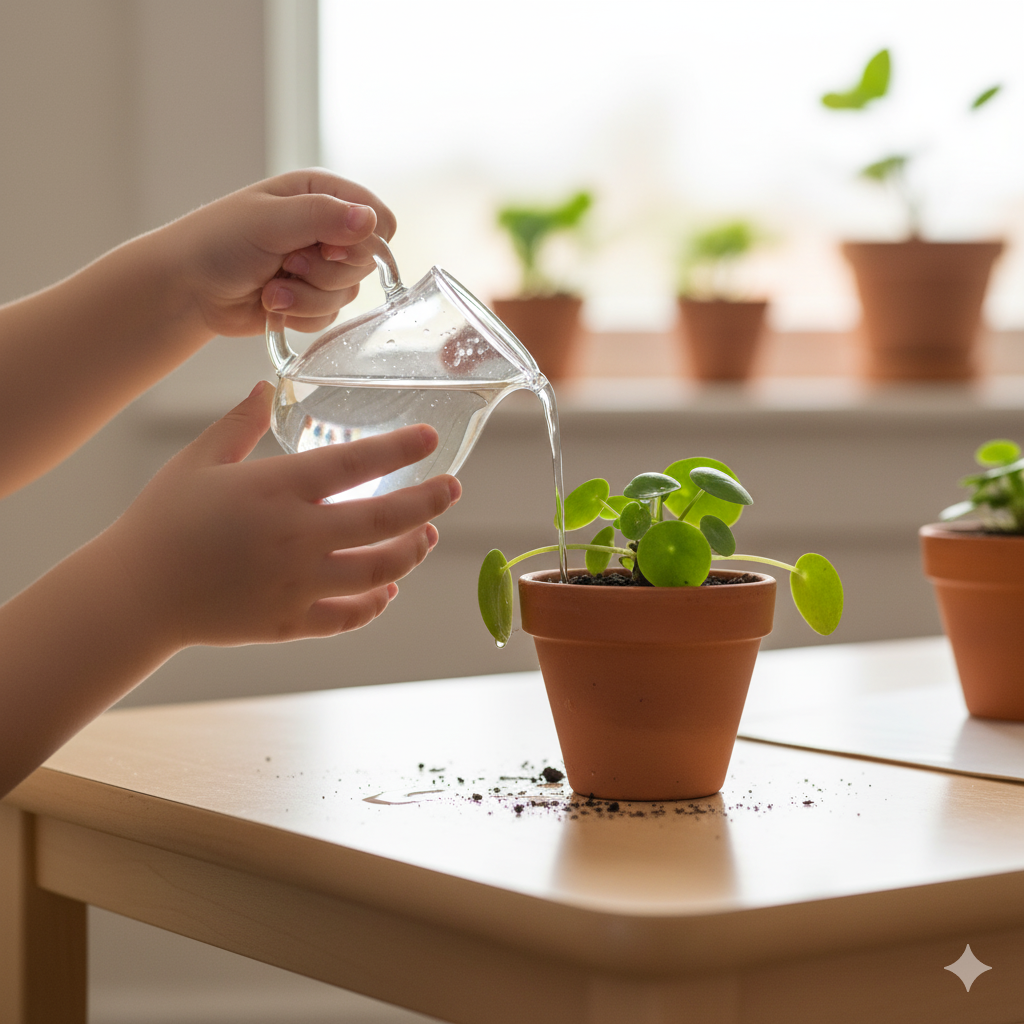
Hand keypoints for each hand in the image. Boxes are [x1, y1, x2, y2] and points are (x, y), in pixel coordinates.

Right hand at [103, 381, 459, 646]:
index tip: (429, 438)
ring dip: (412, 553)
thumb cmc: (164, 520)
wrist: (135, 592)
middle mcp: (296, 536)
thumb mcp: (199, 461)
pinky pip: (349, 616)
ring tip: (427, 536)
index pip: (354, 463)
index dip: (399, 449)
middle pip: (383, 519)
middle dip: (428, 502)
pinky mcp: (291, 621)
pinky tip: (388, 588)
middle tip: (453, 489)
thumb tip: (264, 387)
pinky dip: (376, 603)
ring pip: (377, 571)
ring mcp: (297, 583)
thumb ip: (240, 425)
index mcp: (276, 489)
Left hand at [165, 169, 397, 338]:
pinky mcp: (312, 299)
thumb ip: (322, 217)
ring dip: (307, 297)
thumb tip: (370, 220)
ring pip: (348, 294)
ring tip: (271, 288)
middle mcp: (327, 229)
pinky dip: (301, 315)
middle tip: (289, 263)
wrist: (187, 286)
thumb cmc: (218, 241)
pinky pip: (330, 317)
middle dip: (326, 271)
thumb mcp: (270, 221)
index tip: (328, 246)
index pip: (380, 219)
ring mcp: (320, 266)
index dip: (364, 241)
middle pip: (367, 262)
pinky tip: (272, 304)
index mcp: (322, 195)